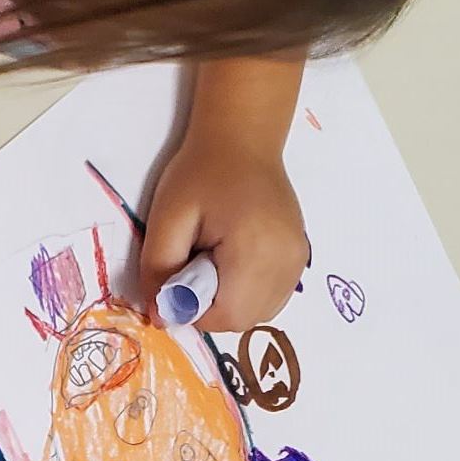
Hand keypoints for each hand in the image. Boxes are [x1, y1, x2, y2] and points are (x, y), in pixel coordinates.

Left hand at [140, 54, 308, 330]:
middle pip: (245, 319)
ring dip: (230, 302)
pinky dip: (248, 294)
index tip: (176, 282)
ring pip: (260, 313)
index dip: (194, 312)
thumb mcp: (167, 218)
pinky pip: (272, 297)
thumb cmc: (201, 173)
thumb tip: (160, 315)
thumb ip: (159, 269)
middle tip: (194, 266)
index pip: (227, 316)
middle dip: (211, 308)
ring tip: (213, 261)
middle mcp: (287, 262)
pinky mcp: (300, 258)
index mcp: (256, 251)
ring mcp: (299, 261)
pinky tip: (232, 262)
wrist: (243, 140)